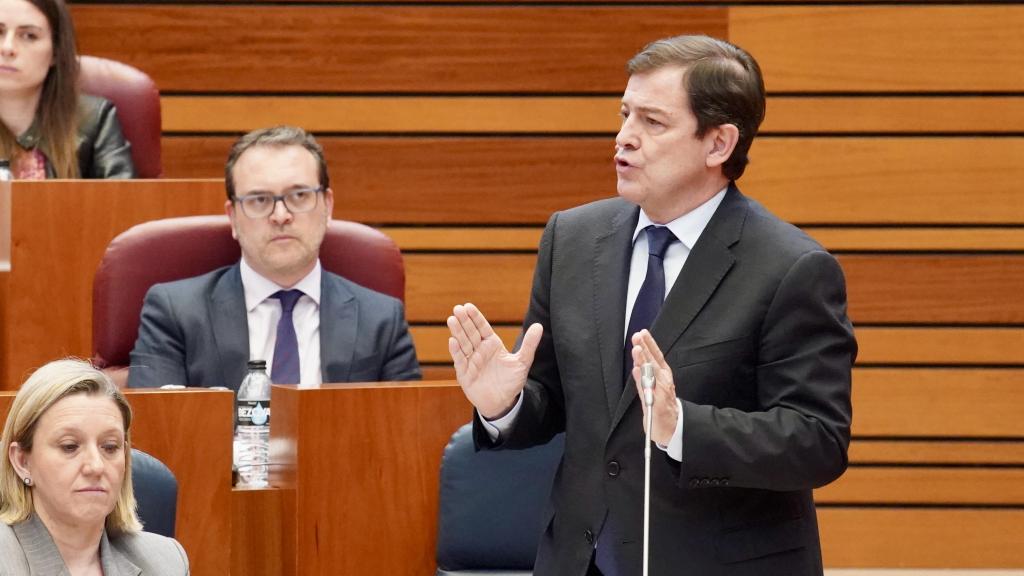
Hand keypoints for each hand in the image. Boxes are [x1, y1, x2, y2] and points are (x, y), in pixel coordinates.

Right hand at [447, 303, 542, 419]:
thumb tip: (539, 326)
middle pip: (471, 333)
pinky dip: (456, 351)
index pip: (482, 327)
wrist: (503, 402)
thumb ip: (529, 344)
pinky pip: (459, 360)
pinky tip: (452, 341)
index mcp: (492, 345)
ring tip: (452, 320)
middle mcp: (480, 350)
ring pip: (463, 344)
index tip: (468, 306)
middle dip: (464, 321)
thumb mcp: (523, 362)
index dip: (475, 317)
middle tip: (457, 309)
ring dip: (457, 332)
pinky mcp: (465, 373)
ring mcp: (471, 361)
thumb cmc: (511, 382)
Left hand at [631, 330, 679, 445]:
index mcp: (663, 375)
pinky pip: (650, 390)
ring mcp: (661, 392)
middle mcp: (664, 381)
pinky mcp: (658, 404)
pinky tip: (637, 370)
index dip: (650, 344)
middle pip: (654, 361)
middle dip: (645, 348)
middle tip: (638, 336)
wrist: (671, 427)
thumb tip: (637, 362)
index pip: (656, 356)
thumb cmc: (661, 406)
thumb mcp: (654, 386)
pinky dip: (643, 380)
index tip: (643, 332)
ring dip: (644, 360)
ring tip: (637, 349)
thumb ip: (646, 375)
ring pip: (652, 373)